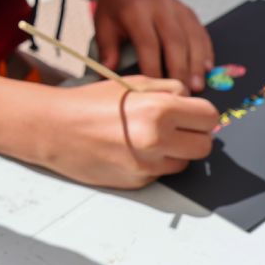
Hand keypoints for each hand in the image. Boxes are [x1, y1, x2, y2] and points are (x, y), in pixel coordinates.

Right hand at [40, 76, 217, 188]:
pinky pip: (161, 173)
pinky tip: (133, 149)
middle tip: (179, 127)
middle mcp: (158, 141)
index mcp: (160, 110)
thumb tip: (192, 100)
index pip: (209, 117)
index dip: (202, 114)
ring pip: (185, 162)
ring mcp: (148, 166)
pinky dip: (155, 163)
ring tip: (152, 138)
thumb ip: (169, 89)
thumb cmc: (90, 102)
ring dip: (176, 151)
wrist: (55, 129)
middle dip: (195, 135)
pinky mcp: (138, 182)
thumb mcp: (133, 82)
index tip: (193, 113)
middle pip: (205, 145)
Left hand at [92, 0, 212, 91]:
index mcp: (136, 11)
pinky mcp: (187, 10)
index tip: (156, 90)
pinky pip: (200, 31)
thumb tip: (108, 78)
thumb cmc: (112, 7)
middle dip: (181, 70)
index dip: (153, 67)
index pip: (148, 43)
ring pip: (192, 37)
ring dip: (197, 63)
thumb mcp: (102, 26)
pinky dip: (205, 50)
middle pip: (175, 41)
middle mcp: (160, 7)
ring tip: (198, 86)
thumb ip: (107, 51)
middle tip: (184, 94)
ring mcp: (176, 7)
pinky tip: (208, 68)